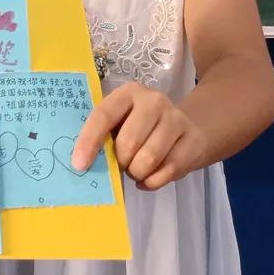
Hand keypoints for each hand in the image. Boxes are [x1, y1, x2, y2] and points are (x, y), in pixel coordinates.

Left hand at [72, 82, 208, 190]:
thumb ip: (103, 136)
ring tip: (135, 169)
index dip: (89, 141)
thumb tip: (82, 163)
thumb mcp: (120, 123)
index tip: (79, 165)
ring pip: (149, 159)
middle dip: (120, 162)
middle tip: (120, 164)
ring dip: (136, 172)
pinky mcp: (194, 140)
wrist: (185, 128)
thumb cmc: (139, 127)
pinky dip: (153, 181)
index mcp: (128, 93)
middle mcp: (154, 101)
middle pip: (128, 143)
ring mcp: (177, 119)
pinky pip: (169, 171)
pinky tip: (149, 177)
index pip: (103, 115)